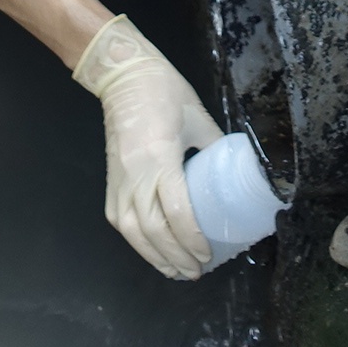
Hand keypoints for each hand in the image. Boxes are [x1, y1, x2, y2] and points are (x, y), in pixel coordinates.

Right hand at [72, 15, 219, 277]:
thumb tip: (236, 172)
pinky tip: (152, 252)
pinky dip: (136, 243)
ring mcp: (119, 180)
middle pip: (152, 230)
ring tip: (176, 272)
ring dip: (154, 257)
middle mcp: (135, 174)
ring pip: (132, 232)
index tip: (208, 253)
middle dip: (175, 257)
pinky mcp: (111, 182)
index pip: (175, 210)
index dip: (191, 238)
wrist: (123, 75)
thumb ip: (215, 147)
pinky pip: (120, 221)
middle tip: (196, 272)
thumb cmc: (164, 92)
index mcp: (160, 157)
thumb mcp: (198, 116)